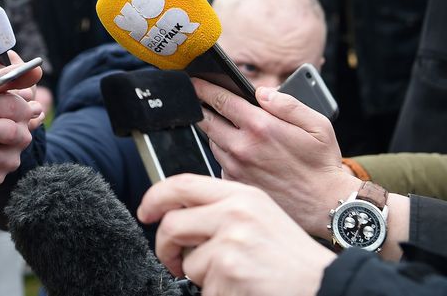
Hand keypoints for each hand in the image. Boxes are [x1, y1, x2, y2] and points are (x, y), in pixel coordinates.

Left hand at [138, 175, 336, 295]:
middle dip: (166, 248)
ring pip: (188, 263)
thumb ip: (221, 208)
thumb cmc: (291, 257)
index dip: (154, 198)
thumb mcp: (259, 214)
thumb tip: (177, 213)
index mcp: (241, 195)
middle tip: (174, 260)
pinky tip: (242, 289)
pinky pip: (203, 288)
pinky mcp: (230, 272)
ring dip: (202, 277)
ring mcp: (231, 243)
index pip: (181, 184)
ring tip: (234, 276)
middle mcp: (235, 213)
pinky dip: (217, 294)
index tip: (145, 212)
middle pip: (173, 225)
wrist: (324, 285)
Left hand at [192, 79, 357, 237]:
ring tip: (230, 129)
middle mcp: (242, 146)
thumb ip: (288, 104)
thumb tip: (262, 92)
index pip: (220, 99)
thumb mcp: (317, 125)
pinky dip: (225, 154)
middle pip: (207, 119)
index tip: (196, 81)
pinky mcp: (234, 184)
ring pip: (212, 141)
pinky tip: (241, 154)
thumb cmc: (322, 166)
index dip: (204, 87)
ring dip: (215, 132)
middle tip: (202, 100)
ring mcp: (235, 167)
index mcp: (260, 127)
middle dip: (202, 107)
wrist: (325, 207)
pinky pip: (220, 162)